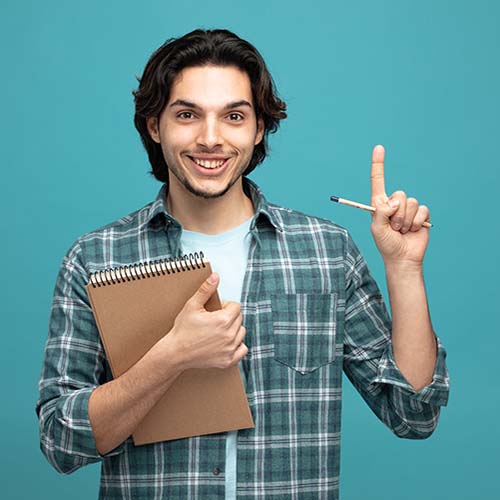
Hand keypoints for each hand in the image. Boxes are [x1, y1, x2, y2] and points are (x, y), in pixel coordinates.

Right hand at [166, 272, 247, 369]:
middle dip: (229, 317)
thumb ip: (206, 290)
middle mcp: (229, 335)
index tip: (215, 310)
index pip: (236, 307)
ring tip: (218, 331)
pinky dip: (237, 346)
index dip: (225, 306)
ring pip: (241, 333)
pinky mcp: (228, 361)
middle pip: (239, 319)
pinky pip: (243, 350)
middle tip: (213, 320)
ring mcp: (230, 349)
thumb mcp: (192, 306)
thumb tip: (216, 276)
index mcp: (223, 320)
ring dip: (233, 330)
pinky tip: (225, 343)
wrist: (175, 353)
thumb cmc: (182, 329)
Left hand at [370, 145, 430, 266]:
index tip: (379, 147)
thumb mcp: (377, 228)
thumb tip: (394, 201)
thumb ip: (381, 212)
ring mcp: (409, 208)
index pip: (378, 181)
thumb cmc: (386, 244)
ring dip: (405, 221)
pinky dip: (417, 222)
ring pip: (410, 203)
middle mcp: (394, 203)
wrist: (402, 258)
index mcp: (380, 204)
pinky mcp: (421, 215)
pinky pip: (422, 210)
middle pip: (399, 194)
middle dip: (396, 214)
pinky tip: (414, 230)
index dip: (378, 164)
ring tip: (402, 231)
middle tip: (393, 228)